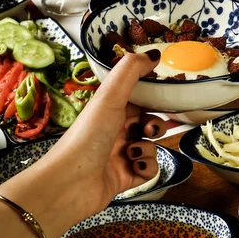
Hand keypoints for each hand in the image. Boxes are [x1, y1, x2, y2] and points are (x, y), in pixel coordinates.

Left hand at [25, 49, 166, 232]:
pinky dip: (146, 167)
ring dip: (148, 147)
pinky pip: (149, 169)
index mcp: (109, 110)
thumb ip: (131, 71)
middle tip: (148, 128)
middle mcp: (114, 131)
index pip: (138, 99)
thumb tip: (155, 54)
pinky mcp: (126, 178)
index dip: (153, 98)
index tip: (167, 97)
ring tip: (134, 151)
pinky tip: (133, 167)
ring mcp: (120, 155)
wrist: (70, 183)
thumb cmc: (87, 136)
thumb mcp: (109, 96)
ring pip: (151, 146)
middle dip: (155, 124)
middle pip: (147, 122)